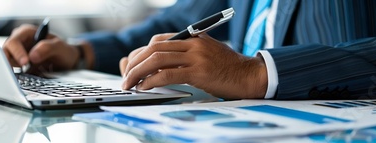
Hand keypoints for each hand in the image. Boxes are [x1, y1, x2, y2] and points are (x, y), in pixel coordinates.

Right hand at [3, 24, 80, 73]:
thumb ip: (47, 48)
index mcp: (26, 33)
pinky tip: (21, 81)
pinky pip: (12, 71)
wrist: (66, 61)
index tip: (25, 62)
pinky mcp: (19, 66)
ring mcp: (17, 54)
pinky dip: (15, 76)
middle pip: (5, 52)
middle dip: (9, 63)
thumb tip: (32, 56)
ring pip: (6, 63)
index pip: (14, 41)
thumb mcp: (59, 47)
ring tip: (19, 79)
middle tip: (17, 73)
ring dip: (11, 71)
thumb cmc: (62, 51)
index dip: (17, 52)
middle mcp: (19, 42)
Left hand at [120, 33, 267, 98]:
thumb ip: (184, 55)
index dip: (141, 53)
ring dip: (138, 72)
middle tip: (126, 77)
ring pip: (157, 60)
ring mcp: (196, 57)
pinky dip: (152, 81)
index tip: (132, 66)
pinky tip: (144, 88)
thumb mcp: (204, 54)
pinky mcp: (199, 72)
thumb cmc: (226, 68)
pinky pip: (168, 75)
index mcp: (192, 37)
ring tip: (129, 84)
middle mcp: (192, 44)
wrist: (250, 75)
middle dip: (135, 63)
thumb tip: (156, 66)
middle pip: (153, 48)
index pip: (158, 41)